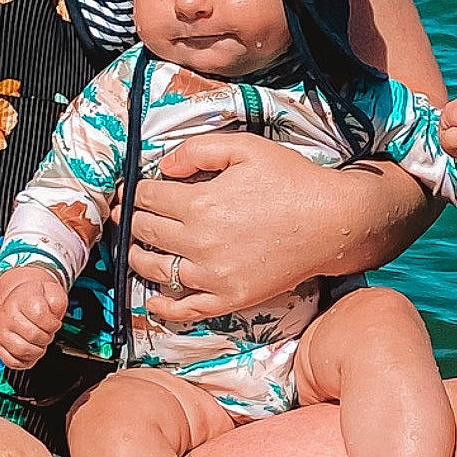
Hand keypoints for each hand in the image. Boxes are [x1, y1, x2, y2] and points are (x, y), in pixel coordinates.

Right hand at [0, 268, 67, 369]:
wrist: (20, 297)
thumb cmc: (36, 297)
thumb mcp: (52, 291)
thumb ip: (58, 302)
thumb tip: (55, 314)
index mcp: (22, 299)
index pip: (40, 316)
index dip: (53, 324)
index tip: (54, 323)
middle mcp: (8, 314)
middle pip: (33, 336)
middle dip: (46, 337)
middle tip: (47, 332)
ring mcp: (1, 330)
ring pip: (22, 351)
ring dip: (37, 350)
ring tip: (39, 341)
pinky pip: (12, 361)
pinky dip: (25, 361)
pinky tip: (31, 351)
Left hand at [125, 131, 384, 326]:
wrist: (331, 222)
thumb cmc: (290, 180)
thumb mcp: (246, 148)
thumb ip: (199, 150)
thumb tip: (163, 166)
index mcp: (200, 203)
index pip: (148, 198)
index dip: (134, 191)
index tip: (131, 189)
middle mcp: (200, 242)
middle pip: (146, 231)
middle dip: (131, 219)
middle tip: (126, 213)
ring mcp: (213, 276)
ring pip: (156, 269)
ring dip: (137, 256)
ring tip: (135, 246)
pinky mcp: (229, 298)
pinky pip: (186, 309)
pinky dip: (164, 305)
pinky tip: (153, 298)